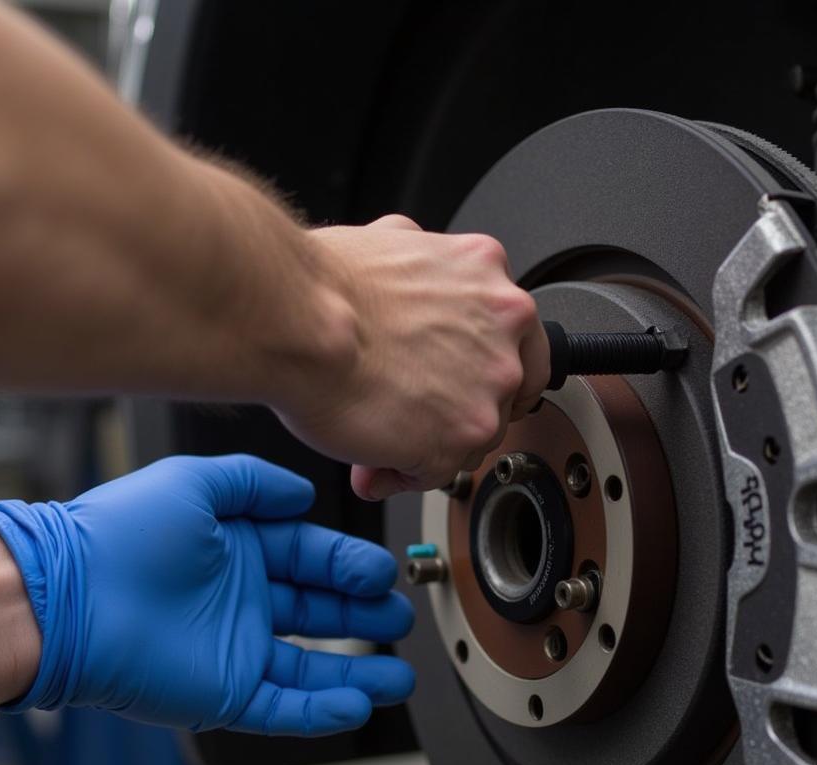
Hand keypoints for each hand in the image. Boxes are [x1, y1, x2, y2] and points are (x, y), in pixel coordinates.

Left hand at [0, 455, 414, 735]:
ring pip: (310, 668)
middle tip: (399, 617)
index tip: (381, 572)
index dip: (348, 565)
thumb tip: (304, 494)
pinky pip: (282, 708)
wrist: (67, 597)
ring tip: (399, 676)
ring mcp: (233, 650)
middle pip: (319, 612)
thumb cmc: (119, 534)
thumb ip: (253, 482)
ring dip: (357, 672)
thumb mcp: (194, 483)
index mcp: (237, 550)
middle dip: (363, 616)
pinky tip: (357, 703)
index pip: (309, 558)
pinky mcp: (221, 693)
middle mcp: (240, 600)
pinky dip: (322, 710)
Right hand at [278, 215, 549, 499]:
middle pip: (504, 392)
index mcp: (488, 277)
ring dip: (430, 442)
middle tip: (417, 410)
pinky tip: (372, 456)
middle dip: (461, 407)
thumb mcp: (388, 239)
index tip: (466, 382)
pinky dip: (404, 473)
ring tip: (380, 430)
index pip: (519, 337)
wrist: (297, 321)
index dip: (487, 367)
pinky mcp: (460, 437)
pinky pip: (438, 473)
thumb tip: (408, 275)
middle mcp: (503, 329)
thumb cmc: (324, 285)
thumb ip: (421, 266)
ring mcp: (488, 386)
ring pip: (474, 437)